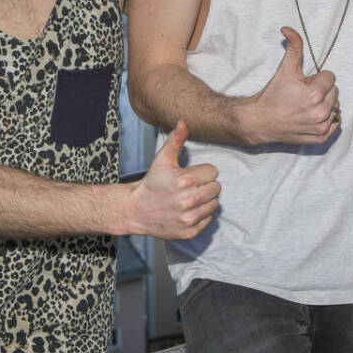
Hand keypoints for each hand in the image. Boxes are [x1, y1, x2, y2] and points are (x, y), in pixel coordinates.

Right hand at [127, 120, 220, 238]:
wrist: (136, 211)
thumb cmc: (152, 183)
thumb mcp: (162, 160)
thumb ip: (176, 140)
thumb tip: (183, 121)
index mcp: (184, 180)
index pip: (213, 172)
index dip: (202, 172)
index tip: (190, 176)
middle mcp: (187, 200)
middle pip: (216, 188)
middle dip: (205, 186)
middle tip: (190, 187)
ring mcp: (189, 217)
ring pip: (215, 203)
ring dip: (205, 200)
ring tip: (189, 198)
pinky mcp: (189, 231)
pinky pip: (209, 219)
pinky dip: (201, 215)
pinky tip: (187, 210)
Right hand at [244, 27, 339, 144]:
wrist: (259, 121)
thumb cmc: (273, 94)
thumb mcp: (285, 69)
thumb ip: (293, 46)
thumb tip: (288, 28)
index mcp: (315, 95)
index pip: (330, 77)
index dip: (317, 78)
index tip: (304, 84)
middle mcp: (320, 113)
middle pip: (335, 91)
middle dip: (322, 90)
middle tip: (303, 95)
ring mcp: (321, 127)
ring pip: (336, 106)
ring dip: (325, 104)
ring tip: (305, 106)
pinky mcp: (320, 137)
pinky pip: (335, 123)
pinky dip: (327, 119)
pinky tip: (311, 116)